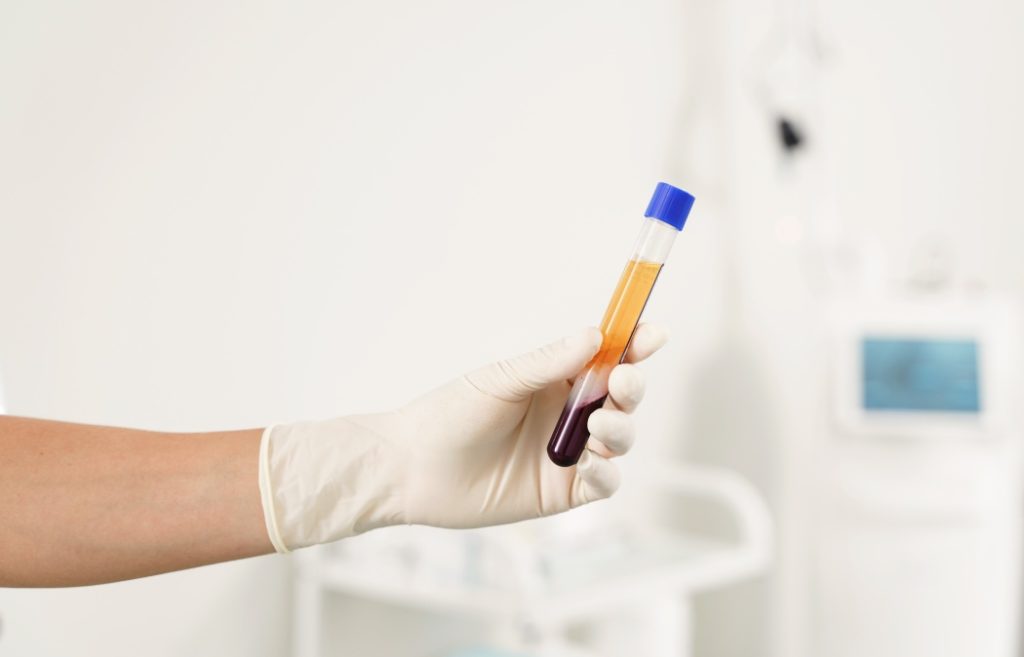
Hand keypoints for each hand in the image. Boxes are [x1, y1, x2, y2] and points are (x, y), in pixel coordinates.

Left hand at [259, 325, 668, 550]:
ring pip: (620, 439)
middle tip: (621, 381)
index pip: (607, 357)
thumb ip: (550, 363)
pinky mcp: (562, 492)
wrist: (412, 469)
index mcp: (555, 378)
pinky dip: (608, 473)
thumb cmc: (448, 416)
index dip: (635, 344)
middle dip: (632, 386)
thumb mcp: (500, 381)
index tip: (653, 333)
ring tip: (596, 425)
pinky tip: (591, 465)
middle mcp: (567, 414)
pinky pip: (604, 483)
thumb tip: (595, 335)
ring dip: (621, 428)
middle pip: (622, 397)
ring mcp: (567, 453)